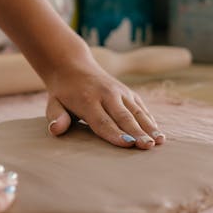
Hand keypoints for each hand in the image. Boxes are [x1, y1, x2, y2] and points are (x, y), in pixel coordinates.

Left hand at [44, 59, 165, 149]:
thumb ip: (56, 117)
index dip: (115, 133)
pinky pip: (140, 107)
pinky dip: (149, 119)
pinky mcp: (128, 92)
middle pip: (123, 117)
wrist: (74, 66)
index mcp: (88, 100)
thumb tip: (56, 130)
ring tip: (159, 141)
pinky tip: (157, 132)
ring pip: (136, 111)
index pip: (102, 121)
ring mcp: (119, 91)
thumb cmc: (63, 93)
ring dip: (149, 127)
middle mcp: (107, 94)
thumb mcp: (53, 103)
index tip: (128, 144)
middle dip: (137, 132)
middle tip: (148, 146)